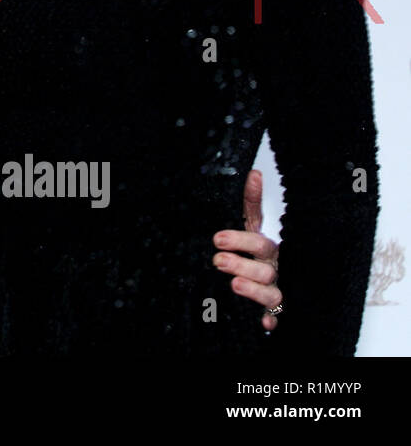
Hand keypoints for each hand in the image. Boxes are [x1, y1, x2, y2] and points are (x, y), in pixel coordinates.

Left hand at [212, 168, 281, 329]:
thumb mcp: (250, 227)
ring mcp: (277, 290)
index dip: (239, 238)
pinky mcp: (276, 311)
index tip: (216, 238)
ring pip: (271, 291)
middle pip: (263, 264)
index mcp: (266, 247)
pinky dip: (272, 319)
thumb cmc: (258, 252)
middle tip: (218, 259)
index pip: (256, 239)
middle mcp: (274, 268)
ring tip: (234, 284)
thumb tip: (252, 173)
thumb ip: (249, 203)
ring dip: (253, 289)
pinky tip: (264, 322)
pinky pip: (277, 317)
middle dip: (241, 261)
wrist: (274, 285)